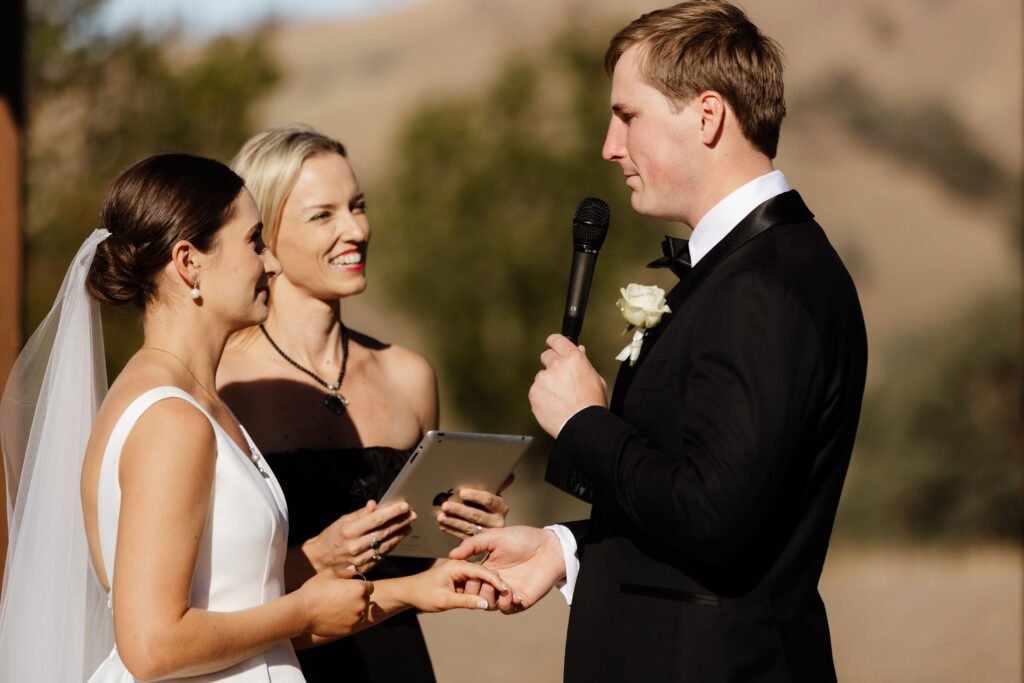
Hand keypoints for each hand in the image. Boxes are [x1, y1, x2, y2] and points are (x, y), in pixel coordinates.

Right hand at [297, 567, 372, 638]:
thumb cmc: (314, 589)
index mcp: (359, 588)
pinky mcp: (347, 629)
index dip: (362, 586)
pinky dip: (344, 621)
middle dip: (357, 599)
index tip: (352, 588)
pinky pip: (349, 624)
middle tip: (341, 598)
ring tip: (335, 608)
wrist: (302, 611)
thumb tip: (353, 571)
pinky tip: (331, 617)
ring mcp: (355, 618)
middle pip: (365, 600)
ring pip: (358, 614)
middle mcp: (360, 604)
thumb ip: (345, 572)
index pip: (370, 587)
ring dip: (351, 611)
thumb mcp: (329, 573)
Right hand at [303, 500, 414, 573]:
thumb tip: (375, 504)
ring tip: (408, 526)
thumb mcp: (341, 521)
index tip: (404, 505)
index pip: (376, 519)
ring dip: (399, 535)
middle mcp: (355, 546)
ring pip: (385, 546)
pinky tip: (398, 539)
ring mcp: (359, 559)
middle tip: (412, 515)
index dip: (392, 512)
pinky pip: (381, 556)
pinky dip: (391, 547)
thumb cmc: (330, 537)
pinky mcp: (362, 568)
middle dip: (400, 522)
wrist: (318, 561)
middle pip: (384, 532)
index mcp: (349, 531)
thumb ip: (360, 514)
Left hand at [400, 560, 509, 612]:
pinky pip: (477, 584)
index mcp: (457, 565)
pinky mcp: (462, 578)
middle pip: (485, 574)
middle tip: (505, 598)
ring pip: (482, 580)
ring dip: (489, 590)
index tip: (507, 590)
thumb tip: (486, 605)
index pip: (482, 571)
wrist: (409, 592)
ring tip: (499, 600)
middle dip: (494, 585)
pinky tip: (487, 601)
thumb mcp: (444, 600)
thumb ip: (466, 601)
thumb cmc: (423, 594)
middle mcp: (462, 565)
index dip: (496, 581)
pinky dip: (482, 592)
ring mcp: (462, 572)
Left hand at [436, 474, 513, 539]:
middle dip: (459, 510)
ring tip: (440, 516)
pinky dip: (451, 530)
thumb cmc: (489, 502)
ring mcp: (488, 533)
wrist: (493, 520)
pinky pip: (463, 537)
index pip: (489, 500)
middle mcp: (497, 521)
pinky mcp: (478, 541)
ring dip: (453, 521)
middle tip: (445, 505)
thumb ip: (496, 483)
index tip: (462, 492)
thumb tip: (507, 475)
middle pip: (476, 515)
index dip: (475, 496)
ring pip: (469, 527)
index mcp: (501, 507)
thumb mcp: (494, 491)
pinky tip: (442, 525)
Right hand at [449, 526, 565, 613]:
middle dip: (476, 590)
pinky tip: (511, 592)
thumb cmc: (523, 538)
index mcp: (487, 568)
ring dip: (490, 597)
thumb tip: (452, 554)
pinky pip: (507, 609)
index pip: (469, 581)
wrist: (548, 547)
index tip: (466, 575)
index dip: (465, 580)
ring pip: (489, 605)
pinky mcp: (521, 600)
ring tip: (500, 584)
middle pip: (476, 596)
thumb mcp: (494, 537)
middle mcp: (495, 582)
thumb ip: (472, 545)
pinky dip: (506, 603)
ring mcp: (508, 592)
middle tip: (484, 579)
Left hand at [529, 334, 606, 436]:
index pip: (557, 340)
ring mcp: (543, 379)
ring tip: (560, 397)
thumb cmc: (592, 404)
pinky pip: (536, 391)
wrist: (582, 424)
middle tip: (559, 377)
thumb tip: (580, 351)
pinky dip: (542, 396)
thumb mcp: (595, 379)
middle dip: (551, 363)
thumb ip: (584, 363)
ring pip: (541, 376)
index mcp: (573, 358)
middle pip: (546, 356)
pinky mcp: (534, 393)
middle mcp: (556, 365)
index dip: (554, 343)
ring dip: (547, 383)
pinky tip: (553, 404)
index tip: (552, 345)